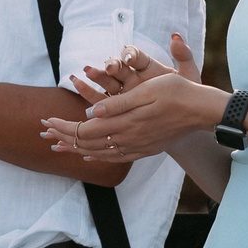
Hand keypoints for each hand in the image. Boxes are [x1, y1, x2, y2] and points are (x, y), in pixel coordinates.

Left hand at [45, 69, 226, 164]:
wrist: (202, 110)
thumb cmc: (176, 92)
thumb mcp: (146, 90)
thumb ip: (117, 104)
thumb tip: (91, 113)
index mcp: (126, 121)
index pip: (85, 130)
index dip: (64, 126)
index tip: (47, 120)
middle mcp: (129, 137)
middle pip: (88, 143)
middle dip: (64, 137)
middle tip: (44, 132)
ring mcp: (138, 145)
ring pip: (100, 152)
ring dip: (77, 149)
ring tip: (59, 146)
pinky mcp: (146, 148)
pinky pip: (116, 157)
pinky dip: (99, 157)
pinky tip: (90, 156)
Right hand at [69, 32, 199, 103]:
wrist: (181, 117)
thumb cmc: (184, 94)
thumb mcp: (188, 77)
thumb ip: (184, 57)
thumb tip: (176, 37)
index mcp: (147, 66)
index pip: (136, 56)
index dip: (131, 55)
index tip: (129, 57)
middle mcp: (132, 75)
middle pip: (119, 67)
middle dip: (113, 65)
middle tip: (109, 67)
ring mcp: (121, 90)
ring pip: (107, 80)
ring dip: (97, 75)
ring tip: (87, 71)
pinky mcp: (114, 105)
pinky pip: (99, 97)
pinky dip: (88, 90)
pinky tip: (77, 83)